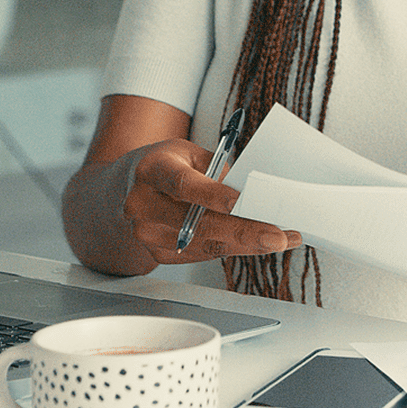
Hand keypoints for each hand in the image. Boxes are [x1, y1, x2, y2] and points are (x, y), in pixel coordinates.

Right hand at [117, 138, 301, 265]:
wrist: (123, 191)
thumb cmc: (164, 166)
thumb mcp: (187, 153)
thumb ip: (217, 170)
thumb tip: (256, 192)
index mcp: (151, 170)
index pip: (181, 184)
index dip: (210, 194)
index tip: (239, 201)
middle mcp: (143, 205)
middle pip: (198, 224)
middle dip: (243, 231)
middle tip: (278, 235)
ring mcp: (147, 234)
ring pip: (205, 245)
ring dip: (248, 244)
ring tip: (283, 238)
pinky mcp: (158, 254)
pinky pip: (204, 254)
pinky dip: (235, 249)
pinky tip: (260, 243)